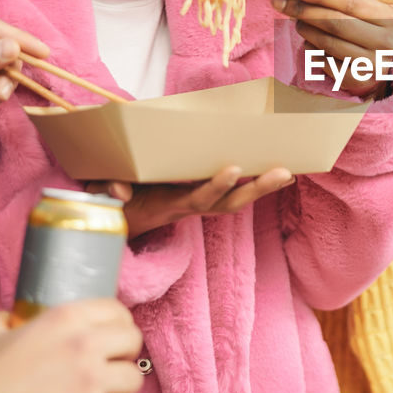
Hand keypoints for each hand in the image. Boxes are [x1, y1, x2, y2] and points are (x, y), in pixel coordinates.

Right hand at [0, 299, 142, 392]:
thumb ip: (4, 319)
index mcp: (65, 318)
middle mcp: (85, 343)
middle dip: (123, 354)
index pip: (116, 311)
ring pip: (133, 379)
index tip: (110, 337)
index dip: (116, 325)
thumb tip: (11, 319)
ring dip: (118, 389)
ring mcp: (93, 379)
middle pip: (133, 340)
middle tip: (107, 367)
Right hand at [89, 165, 293, 239]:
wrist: (113, 223)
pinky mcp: (198, 198)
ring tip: (289, 173)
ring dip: (261, 188)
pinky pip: (230, 196)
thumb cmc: (111, 203)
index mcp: (168, 205)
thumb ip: (107, 190)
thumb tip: (119, 191)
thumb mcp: (103, 196)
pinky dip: (252, 185)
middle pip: (228, 203)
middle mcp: (188, 206)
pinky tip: (277, 174)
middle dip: (256, 189)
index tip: (233, 169)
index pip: (197, 198)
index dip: (215, 186)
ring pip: (234, 201)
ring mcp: (196, 203)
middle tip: (284, 172)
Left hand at [271, 0, 392, 98]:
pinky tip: (311, 42)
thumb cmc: (366, 27)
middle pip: (336, 23)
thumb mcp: (362, 6)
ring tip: (298, 22)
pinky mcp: (357, 81)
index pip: (351, 2)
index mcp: (389, 18)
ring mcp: (372, 65)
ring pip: (327, 43)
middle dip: (305, 11)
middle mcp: (385, 42)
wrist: (380, 63)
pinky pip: (324, 62)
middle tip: (281, 3)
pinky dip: (311, 49)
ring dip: (305, 29)